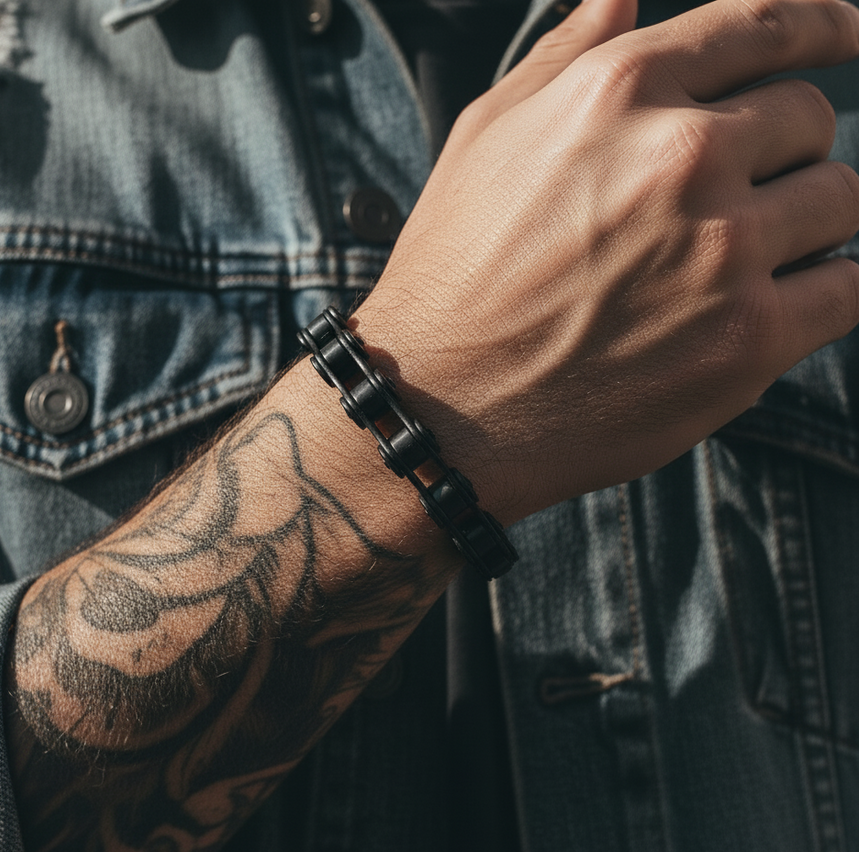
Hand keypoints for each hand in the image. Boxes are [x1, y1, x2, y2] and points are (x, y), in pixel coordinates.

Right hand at [356, 0, 858, 525]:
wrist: (440, 408)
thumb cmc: (452, 278)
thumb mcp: (484, 141)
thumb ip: (564, 58)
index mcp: (619, 93)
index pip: (764, 26)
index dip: (823, 24)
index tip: (851, 31)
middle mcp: (682, 158)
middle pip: (808, 120)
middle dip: (785, 151)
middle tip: (740, 195)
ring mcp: (722, 252)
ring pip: (840, 201)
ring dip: (807, 221)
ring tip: (744, 258)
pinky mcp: (747, 343)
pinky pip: (848, 289)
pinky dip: (828, 287)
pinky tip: (783, 298)